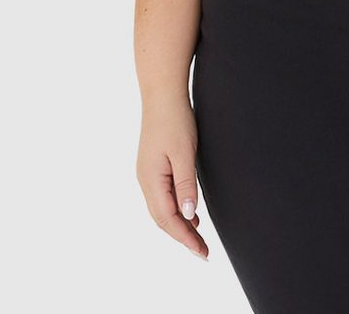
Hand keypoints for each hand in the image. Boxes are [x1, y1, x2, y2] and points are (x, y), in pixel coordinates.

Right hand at [136, 94, 207, 259]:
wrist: (162, 95)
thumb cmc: (175, 120)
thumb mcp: (185, 152)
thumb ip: (186, 184)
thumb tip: (187, 216)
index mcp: (151, 180)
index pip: (168, 219)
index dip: (185, 238)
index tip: (203, 253)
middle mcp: (145, 181)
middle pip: (162, 219)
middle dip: (182, 237)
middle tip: (203, 252)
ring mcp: (147, 174)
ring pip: (161, 210)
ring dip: (178, 225)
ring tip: (198, 238)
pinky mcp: (152, 167)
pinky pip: (162, 197)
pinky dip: (175, 210)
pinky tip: (190, 212)